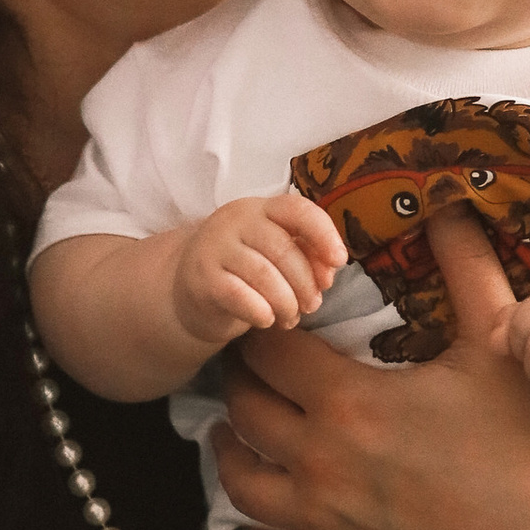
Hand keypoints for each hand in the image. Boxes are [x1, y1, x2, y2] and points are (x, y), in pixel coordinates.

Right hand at [173, 189, 346, 350]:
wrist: (190, 290)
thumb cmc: (244, 271)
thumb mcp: (276, 256)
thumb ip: (306, 256)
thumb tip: (328, 273)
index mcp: (261, 209)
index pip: (296, 209)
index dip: (323, 233)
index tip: (339, 261)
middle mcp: (235, 220)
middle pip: (283, 249)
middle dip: (305, 283)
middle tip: (312, 306)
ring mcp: (214, 247)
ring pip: (264, 275)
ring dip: (286, 303)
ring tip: (291, 318)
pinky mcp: (202, 279)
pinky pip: (239, 296)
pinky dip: (261, 312)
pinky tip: (266, 320)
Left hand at [214, 208, 529, 529]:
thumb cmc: (523, 438)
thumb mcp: (497, 342)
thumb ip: (467, 268)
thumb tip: (452, 206)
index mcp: (348, 401)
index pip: (269, 355)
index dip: (262, 334)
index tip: (268, 325)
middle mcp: (319, 461)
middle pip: (244, 413)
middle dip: (239, 385)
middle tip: (247, 369)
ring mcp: (323, 520)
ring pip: (241, 484)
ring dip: (232, 453)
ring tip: (235, 434)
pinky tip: (262, 513)